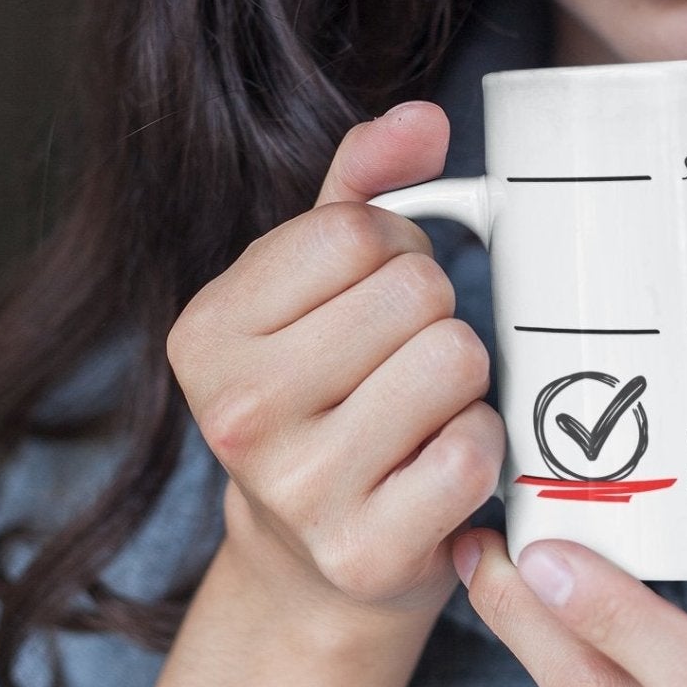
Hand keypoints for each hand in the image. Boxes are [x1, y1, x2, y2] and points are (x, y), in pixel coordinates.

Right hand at [166, 100, 504, 632]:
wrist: (312, 567)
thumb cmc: (323, 398)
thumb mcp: (313, 286)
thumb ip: (361, 187)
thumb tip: (424, 119)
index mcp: (207, 333)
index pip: (358, 231)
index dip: (397, 251)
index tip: (376, 300)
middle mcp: (237, 412)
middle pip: (416, 292)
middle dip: (434, 315)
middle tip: (403, 364)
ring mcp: (298, 490)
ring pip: (455, 359)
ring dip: (463, 382)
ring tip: (421, 412)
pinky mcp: (365, 552)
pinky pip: (475, 449)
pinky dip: (479, 449)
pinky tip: (437, 467)